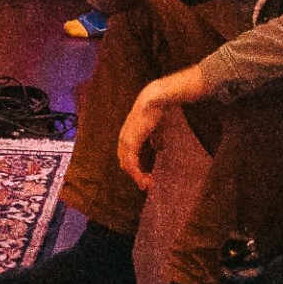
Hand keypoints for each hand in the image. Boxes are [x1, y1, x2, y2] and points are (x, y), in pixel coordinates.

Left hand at [117, 66, 205, 183]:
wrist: (155, 99)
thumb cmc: (157, 110)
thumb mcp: (156, 128)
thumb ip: (155, 138)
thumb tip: (158, 148)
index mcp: (128, 135)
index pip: (128, 155)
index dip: (137, 167)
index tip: (148, 176)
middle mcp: (124, 139)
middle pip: (126, 163)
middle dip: (137, 175)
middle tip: (149, 184)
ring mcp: (126, 141)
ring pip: (128, 166)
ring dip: (138, 177)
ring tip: (149, 184)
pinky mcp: (131, 143)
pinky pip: (132, 164)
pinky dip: (137, 174)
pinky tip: (145, 179)